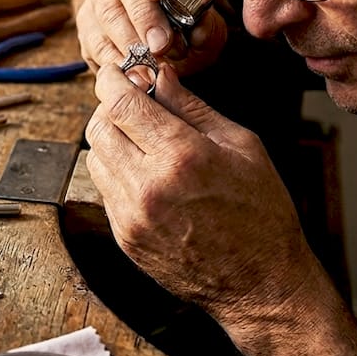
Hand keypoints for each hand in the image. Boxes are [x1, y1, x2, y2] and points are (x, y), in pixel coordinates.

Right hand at [75, 0, 226, 75]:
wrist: (166, 38)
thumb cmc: (188, 23)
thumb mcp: (208, 23)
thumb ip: (208, 27)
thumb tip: (198, 31)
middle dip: (143, 16)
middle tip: (161, 44)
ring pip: (105, 9)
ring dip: (127, 40)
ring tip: (148, 66)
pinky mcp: (87, 21)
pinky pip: (93, 37)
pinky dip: (112, 58)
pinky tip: (130, 72)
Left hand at [83, 62, 316, 321]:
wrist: (260, 284)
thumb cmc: (261, 213)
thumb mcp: (241, 147)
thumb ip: (193, 108)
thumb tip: (162, 77)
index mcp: (182, 157)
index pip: (123, 103)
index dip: (113, 80)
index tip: (116, 71)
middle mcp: (149, 186)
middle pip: (99, 127)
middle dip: (110, 107)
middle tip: (132, 103)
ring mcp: (132, 216)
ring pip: (95, 158)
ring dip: (111, 139)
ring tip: (141, 139)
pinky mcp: (124, 237)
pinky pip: (104, 189)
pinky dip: (116, 172)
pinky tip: (145, 172)